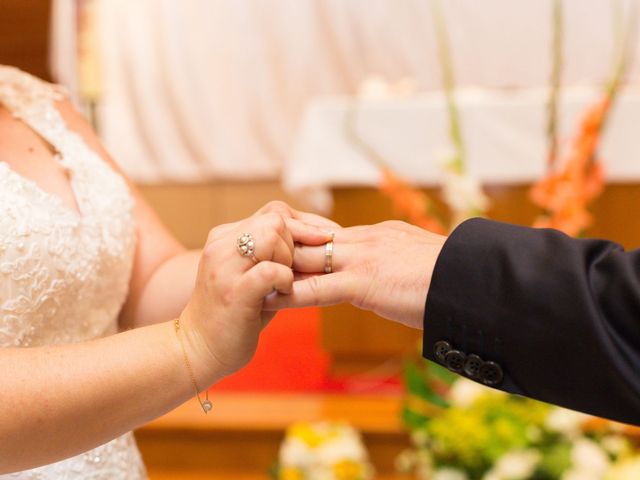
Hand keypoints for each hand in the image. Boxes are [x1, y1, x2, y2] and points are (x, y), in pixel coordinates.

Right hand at [179, 211, 331, 384]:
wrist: (198, 350)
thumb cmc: (235, 314)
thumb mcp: (253, 275)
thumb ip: (275, 254)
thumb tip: (321, 239)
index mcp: (224, 237)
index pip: (274, 211)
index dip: (304, 225)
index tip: (324, 241)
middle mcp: (221, 245)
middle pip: (275, 220)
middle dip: (295, 245)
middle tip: (292, 272)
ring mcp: (224, 268)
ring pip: (272, 237)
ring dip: (288, 260)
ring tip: (283, 283)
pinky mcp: (234, 292)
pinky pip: (271, 270)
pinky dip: (285, 280)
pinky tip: (283, 293)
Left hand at [264, 220, 446, 328]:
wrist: (473, 279)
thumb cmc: (454, 277)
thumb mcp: (419, 263)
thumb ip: (398, 265)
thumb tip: (391, 276)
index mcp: (378, 235)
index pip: (329, 234)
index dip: (301, 241)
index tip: (278, 245)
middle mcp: (364, 240)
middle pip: (310, 239)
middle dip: (279, 247)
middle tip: (249, 255)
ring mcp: (362, 258)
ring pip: (306, 259)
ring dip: (276, 268)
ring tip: (248, 276)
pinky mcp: (363, 281)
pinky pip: (315, 289)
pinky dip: (289, 294)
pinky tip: (268, 300)